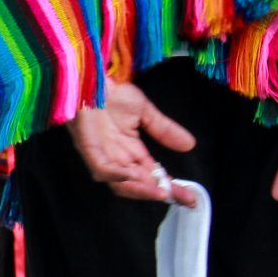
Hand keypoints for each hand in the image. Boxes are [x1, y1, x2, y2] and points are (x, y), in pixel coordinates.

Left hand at [64, 81, 199, 205]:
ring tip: (161, 192)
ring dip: (140, 189)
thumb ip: (164, 129)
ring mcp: (100, 154)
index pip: (152, 174)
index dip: (169, 186)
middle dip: (160, 192)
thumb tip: (189, 145)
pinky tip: (131, 174)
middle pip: (138, 184)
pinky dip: (115, 174)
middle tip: (181, 198)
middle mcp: (115, 157)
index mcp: (129, 149)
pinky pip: (101, 168)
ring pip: (120, 183)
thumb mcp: (144, 111)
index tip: (190, 196)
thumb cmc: (110, 93)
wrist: (89, 78)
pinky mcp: (87, 148)